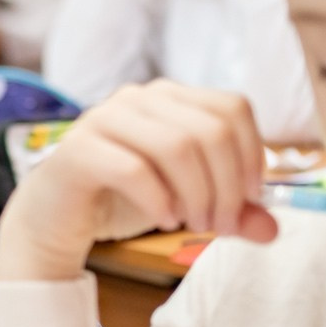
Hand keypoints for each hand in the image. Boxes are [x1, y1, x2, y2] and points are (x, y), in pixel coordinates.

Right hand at [0, 80, 276, 281]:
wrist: (54, 216)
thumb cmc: (122, 199)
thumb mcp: (187, 202)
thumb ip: (229, 211)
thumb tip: (271, 229)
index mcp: (170, 98)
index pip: (232, 108)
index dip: (252, 155)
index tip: (251, 200)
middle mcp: (139, 98)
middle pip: (210, 130)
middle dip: (227, 186)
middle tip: (219, 225)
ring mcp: (105, 118)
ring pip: (177, 146)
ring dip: (197, 195)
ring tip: (192, 224)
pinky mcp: (79, 149)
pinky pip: (134, 169)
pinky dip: (159, 201)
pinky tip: (162, 219)